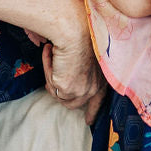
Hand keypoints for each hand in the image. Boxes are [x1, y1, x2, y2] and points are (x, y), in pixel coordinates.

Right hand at [42, 7, 106, 125]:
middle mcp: (94, 88)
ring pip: (59, 95)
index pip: (99, 102)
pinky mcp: (66, 88)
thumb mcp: (87, 54)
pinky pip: (50, 84)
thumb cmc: (82, 34)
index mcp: (103, 78)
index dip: (92, 112)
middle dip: (60, 93)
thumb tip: (65, 79)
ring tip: (51, 57)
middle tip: (50, 83)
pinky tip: (49, 51)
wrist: (76, 28)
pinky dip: (47, 68)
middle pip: (74, 103)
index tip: (88, 121)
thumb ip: (82, 69)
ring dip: (52, 78)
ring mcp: (81, 90)